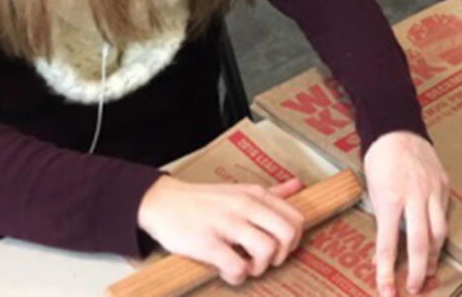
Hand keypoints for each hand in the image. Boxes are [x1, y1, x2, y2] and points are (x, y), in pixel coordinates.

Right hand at [136, 175, 304, 285]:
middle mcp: (246, 206)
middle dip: (282, 256)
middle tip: (264, 261)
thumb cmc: (204, 201)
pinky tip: (227, 272)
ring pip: (267, 250)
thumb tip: (298, 186)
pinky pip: (237, 267)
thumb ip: (271, 192)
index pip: (296, 218)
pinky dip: (237, 277)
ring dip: (259, 268)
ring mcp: (227, 223)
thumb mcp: (240, 190)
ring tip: (245, 267)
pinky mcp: (208, 243)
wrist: (163, 202)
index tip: (278, 248)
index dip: (293, 240)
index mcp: (256, 195)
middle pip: (288, 234)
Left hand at [364, 131, 448, 296]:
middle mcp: (414, 196)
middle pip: (420, 243)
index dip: (387, 272)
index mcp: (390, 199)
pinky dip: (440, 231)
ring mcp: (432, 190)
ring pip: (439, 231)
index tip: (386, 291)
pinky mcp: (444, 185)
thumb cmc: (380, 160)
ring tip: (429, 270)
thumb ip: (381, 222)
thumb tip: (381, 254)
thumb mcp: (373, 192)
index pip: (388, 245)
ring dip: (434, 255)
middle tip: (414, 288)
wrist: (397, 128)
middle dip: (417, 271)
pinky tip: (436, 241)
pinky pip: (444, 214)